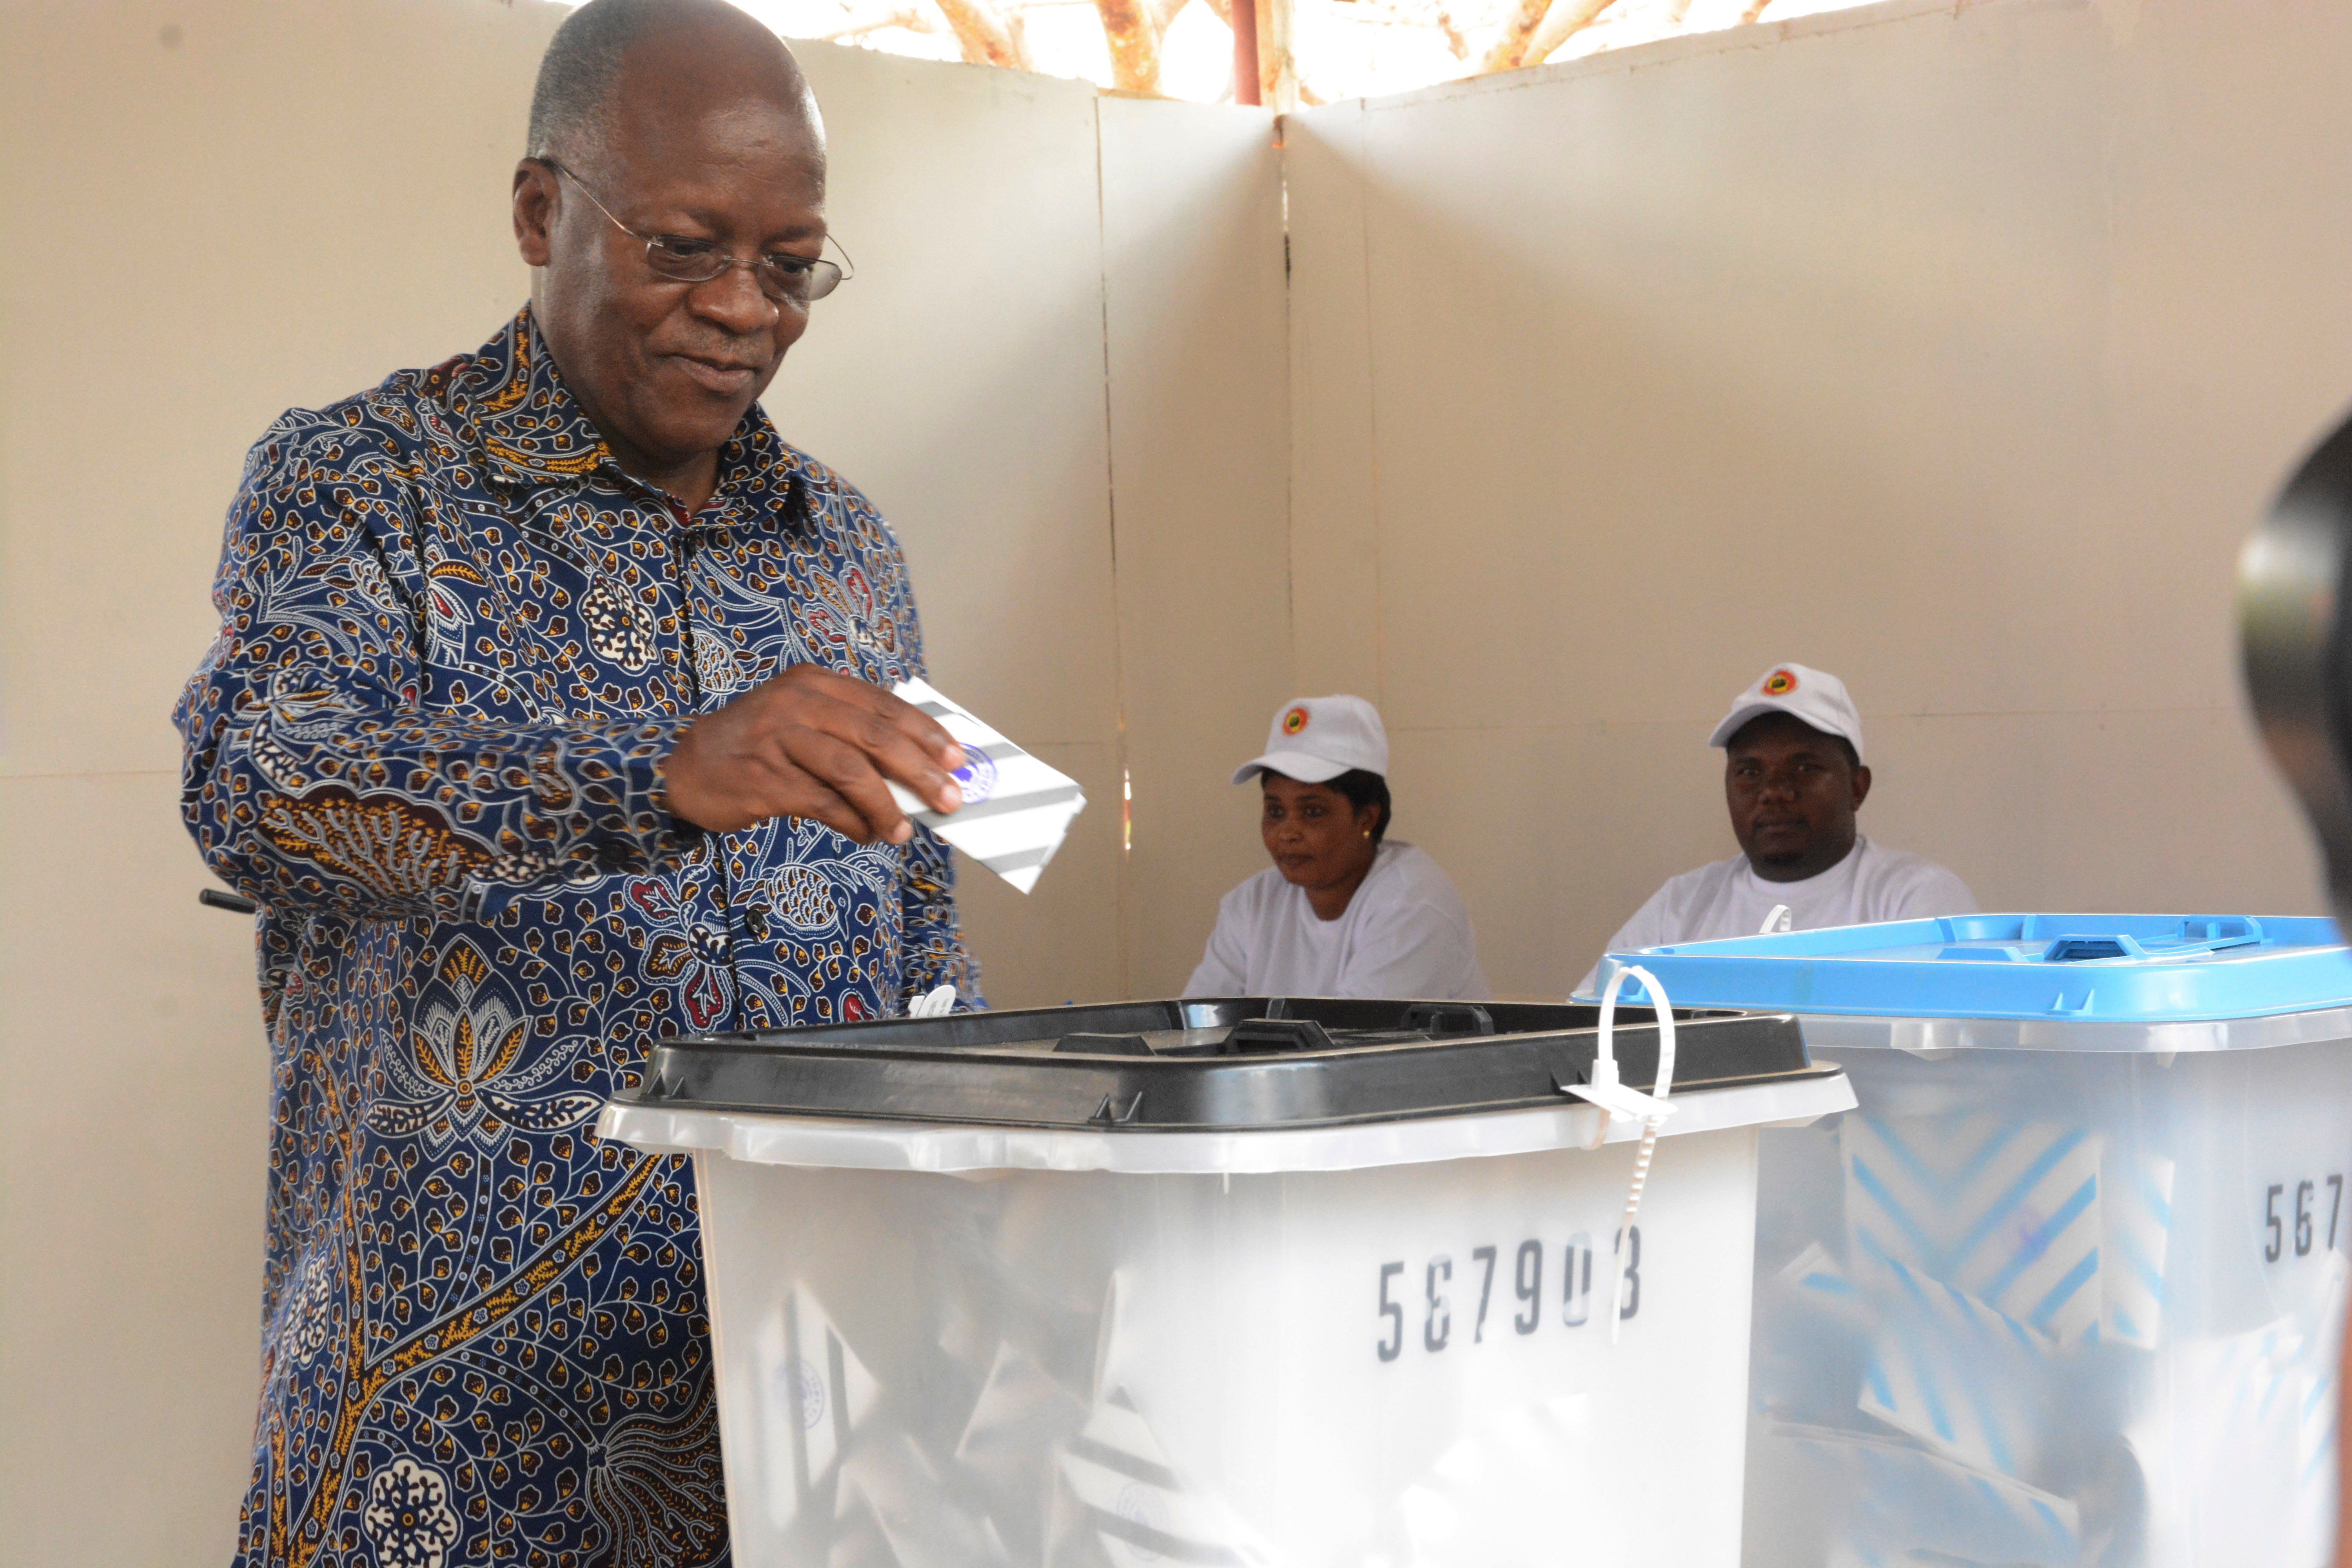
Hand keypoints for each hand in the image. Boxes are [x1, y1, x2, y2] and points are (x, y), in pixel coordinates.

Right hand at [662, 667, 966, 841]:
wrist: (682, 767)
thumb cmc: (755, 747)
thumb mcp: (802, 722)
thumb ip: (851, 736)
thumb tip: (916, 771)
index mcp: (814, 683)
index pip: (883, 704)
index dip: (925, 732)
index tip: (957, 758)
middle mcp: (797, 703)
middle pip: (874, 735)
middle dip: (920, 770)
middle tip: (949, 798)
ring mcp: (778, 739)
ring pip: (850, 770)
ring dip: (886, 806)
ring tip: (903, 832)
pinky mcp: (764, 777)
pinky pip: (822, 803)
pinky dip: (851, 822)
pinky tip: (866, 835)